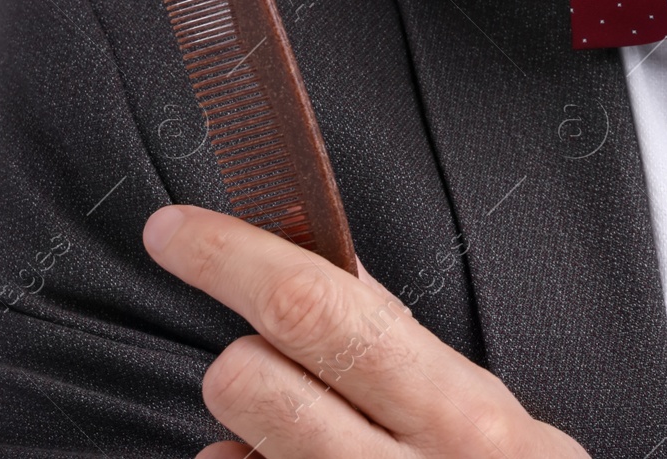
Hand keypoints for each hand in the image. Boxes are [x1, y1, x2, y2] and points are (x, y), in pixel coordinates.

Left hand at [142, 205, 588, 458]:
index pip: (318, 307)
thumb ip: (409, 349)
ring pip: (229, 444)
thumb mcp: (491, 414)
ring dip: (250, 431)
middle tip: (272, 363)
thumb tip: (331, 268)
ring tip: (307, 438)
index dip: (232, 257)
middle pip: (249, 378)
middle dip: (244, 359)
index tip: (176, 230)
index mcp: (458, 414)